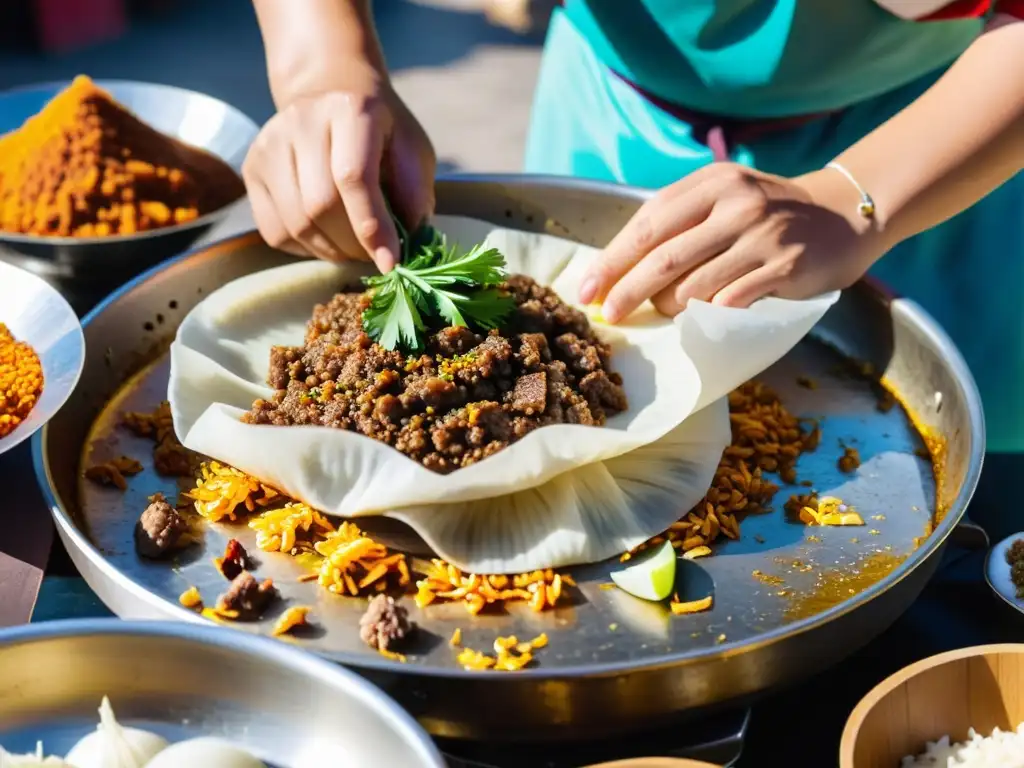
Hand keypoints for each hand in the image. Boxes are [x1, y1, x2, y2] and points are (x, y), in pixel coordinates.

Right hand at [242, 85, 434, 271]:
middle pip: (320, 206)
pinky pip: (275, 232)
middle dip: (353, 244)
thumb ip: (414, 193)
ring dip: (331, 251)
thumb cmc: (380, 132)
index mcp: (350, 110)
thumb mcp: (411, 150)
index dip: (372, 226)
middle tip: (372, 254)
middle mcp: (302, 121)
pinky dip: (305, 249)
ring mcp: (269, 145)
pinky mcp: (251, 169)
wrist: (331, 95)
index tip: (390, 262)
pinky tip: (325, 237)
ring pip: (296, 224)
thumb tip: (407, 242)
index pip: (353, 177)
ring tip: (352, 248)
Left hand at [579, 164, 883, 322]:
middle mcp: (737, 204)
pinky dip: (707, 314)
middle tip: (608, 315)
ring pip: (694, 285)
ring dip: (669, 307)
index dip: (613, 259)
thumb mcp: (724, 197)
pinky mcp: (785, 267)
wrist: (842, 216)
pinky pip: (730, 301)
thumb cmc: (767, 214)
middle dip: (627, 291)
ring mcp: (763, 236)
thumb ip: (679, 220)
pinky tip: (701, 317)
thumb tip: (618, 267)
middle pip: (664, 257)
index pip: (648, 223)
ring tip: (665, 312)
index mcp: (713, 182)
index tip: (588, 289)